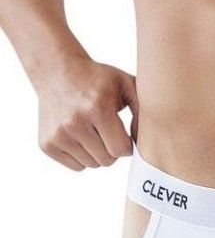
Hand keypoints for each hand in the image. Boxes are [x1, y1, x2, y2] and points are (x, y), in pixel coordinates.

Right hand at [36, 52, 138, 170]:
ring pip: (92, 165)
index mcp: (96, 108)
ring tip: (93, 132)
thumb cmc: (97, 79)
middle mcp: (74, 122)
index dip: (127, 146)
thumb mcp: (125, 84)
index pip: (120, 150)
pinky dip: (82, 156)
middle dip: (112, 150)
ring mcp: (58, 134)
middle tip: (107, 132)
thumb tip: (145, 142)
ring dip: (97, 153)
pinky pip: (76, 166)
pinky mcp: (47, 144)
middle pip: (107, 160)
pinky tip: (79, 136)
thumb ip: (142, 111)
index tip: (124, 136)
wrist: (56, 71)